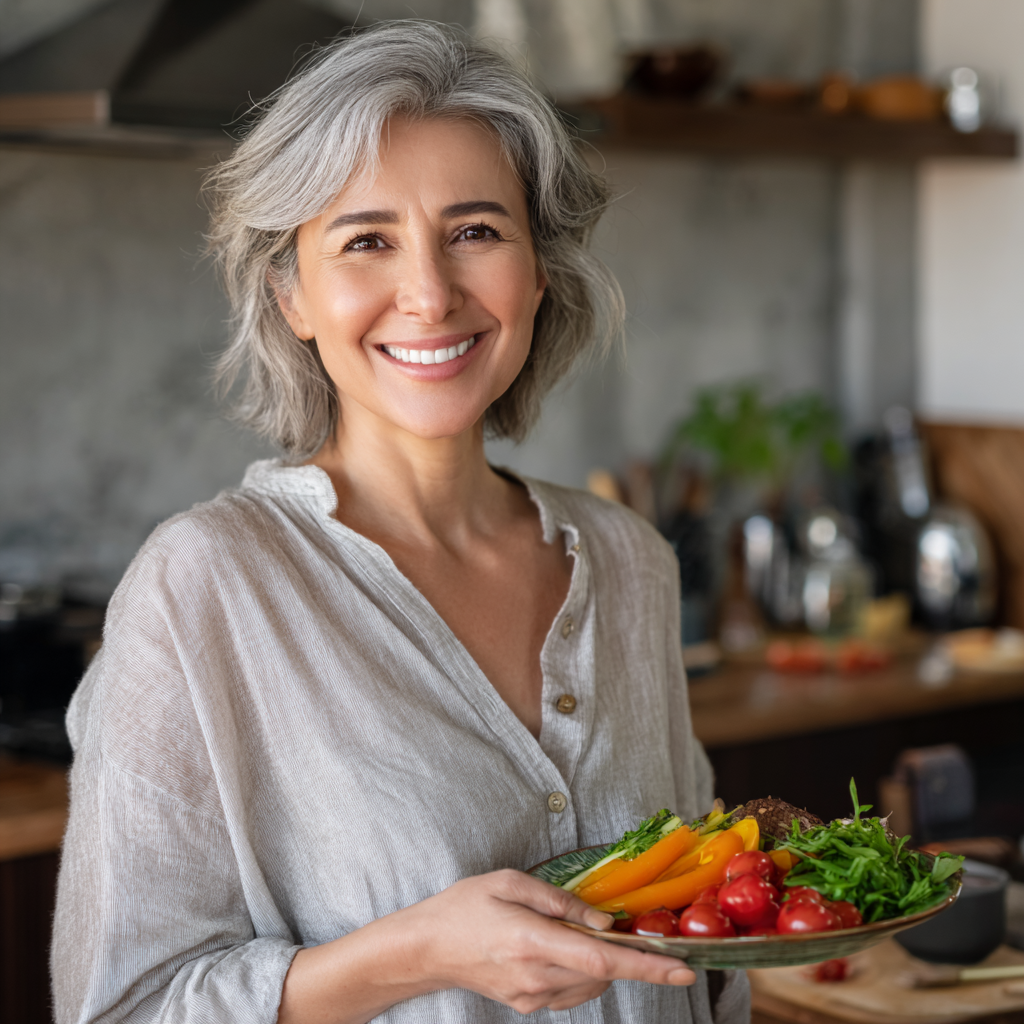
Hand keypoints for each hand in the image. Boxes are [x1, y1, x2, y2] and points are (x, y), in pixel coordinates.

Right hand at [404, 869, 695, 1013]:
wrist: (427, 948)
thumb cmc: (464, 907)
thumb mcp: (509, 883)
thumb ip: (560, 901)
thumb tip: (602, 920)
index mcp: (531, 942)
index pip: (602, 958)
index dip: (647, 966)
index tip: (683, 969)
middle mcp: (536, 977)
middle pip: (603, 972)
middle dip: (624, 952)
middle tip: (613, 922)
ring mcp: (532, 998)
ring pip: (591, 983)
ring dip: (599, 959)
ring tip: (569, 929)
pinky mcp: (529, 1005)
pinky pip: (572, 990)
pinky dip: (581, 970)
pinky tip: (561, 948)